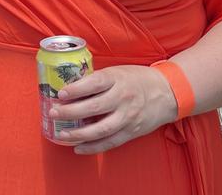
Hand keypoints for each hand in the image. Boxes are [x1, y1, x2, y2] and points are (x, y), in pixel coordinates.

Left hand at [50, 65, 177, 153]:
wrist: (167, 92)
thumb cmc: (136, 79)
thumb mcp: (117, 72)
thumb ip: (97, 80)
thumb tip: (71, 89)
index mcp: (117, 79)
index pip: (95, 83)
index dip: (76, 89)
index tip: (60, 93)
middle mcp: (123, 98)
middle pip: (94, 107)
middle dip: (71, 112)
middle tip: (54, 113)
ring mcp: (128, 117)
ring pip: (101, 129)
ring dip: (79, 134)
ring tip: (62, 134)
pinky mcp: (132, 132)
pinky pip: (110, 142)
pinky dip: (93, 147)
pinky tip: (77, 148)